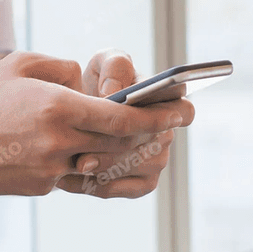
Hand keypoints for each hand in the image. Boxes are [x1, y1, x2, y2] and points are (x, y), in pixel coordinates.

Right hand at [0, 50, 191, 200]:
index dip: (157, 116)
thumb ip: (62, 68)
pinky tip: (67, 147)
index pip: (121, 116)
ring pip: (99, 161)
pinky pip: (72, 173)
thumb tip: (88, 81)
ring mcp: (50, 170)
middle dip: (148, 134)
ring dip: (115, 149)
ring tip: (123, 135)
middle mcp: (58, 141)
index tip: (183, 113)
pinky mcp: (41, 188)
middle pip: (119, 142)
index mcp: (57, 107)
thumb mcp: (21, 65)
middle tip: (170, 126)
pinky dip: (78, 159)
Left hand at [60, 48, 188, 198]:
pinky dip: (93, 185)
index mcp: (169, 103)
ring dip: (104, 166)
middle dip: (117, 145)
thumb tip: (114, 93)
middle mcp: (167, 133)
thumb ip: (115, 67)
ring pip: (134, 168)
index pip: (184, 112)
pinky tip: (68, 178)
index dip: (167, 115)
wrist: (81, 112)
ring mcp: (156, 161)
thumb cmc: (101, 81)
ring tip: (74, 162)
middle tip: (87, 149)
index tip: (134, 114)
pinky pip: (120, 189)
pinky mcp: (140, 183)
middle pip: (150, 144)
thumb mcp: (106, 63)